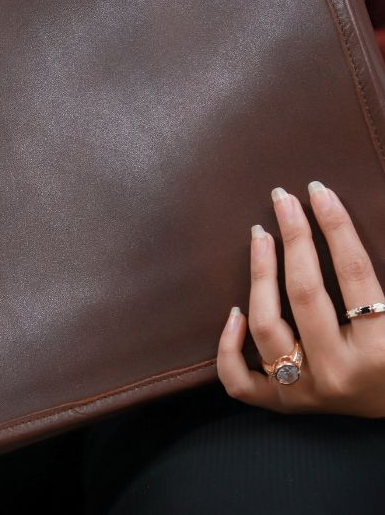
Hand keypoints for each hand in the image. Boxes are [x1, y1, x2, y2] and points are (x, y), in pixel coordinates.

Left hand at [216, 181, 384, 418]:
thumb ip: (375, 275)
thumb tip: (337, 215)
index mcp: (383, 349)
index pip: (353, 272)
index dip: (335, 226)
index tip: (318, 192)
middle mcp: (339, 372)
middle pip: (304, 293)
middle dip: (293, 236)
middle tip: (282, 199)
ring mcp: (305, 392)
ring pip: (265, 326)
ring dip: (258, 274)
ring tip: (260, 235)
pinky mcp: (281, 405)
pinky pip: (239, 379)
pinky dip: (227, 346)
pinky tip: (233, 311)